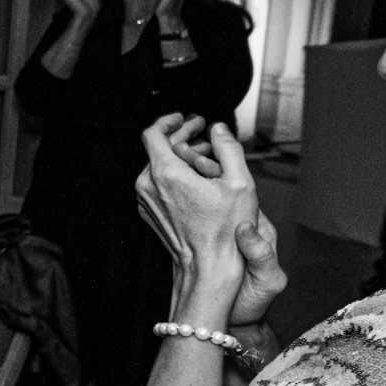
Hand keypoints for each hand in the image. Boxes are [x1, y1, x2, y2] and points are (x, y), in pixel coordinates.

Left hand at [135, 116, 276, 322]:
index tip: (184, 118)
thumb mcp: (239, 183)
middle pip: (158, 149)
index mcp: (165, 173)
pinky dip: (175, 175)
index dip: (169, 120)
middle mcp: (148, 185)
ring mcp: (146, 201)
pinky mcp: (150, 212)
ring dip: (181, 156)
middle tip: (203, 132)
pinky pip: (158, 184)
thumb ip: (229, 148)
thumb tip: (218, 129)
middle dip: (182, 137)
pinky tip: (197, 178)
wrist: (208, 267)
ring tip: (207, 156)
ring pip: (158, 167)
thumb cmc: (225, 231)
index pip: (153, 133)